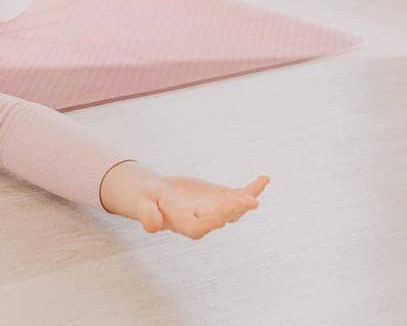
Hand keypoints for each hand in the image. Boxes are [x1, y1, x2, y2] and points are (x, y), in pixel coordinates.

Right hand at [101, 162, 267, 239]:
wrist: (154, 195)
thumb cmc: (146, 200)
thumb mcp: (142, 205)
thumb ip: (147, 215)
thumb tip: (151, 227)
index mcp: (185, 225)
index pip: (203, 226)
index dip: (215, 219)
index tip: (225, 208)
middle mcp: (204, 221)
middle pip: (223, 217)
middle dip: (236, 208)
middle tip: (249, 200)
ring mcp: (215, 211)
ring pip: (234, 208)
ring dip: (245, 199)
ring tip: (257, 187)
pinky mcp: (221, 200)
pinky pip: (239, 195)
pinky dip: (252, 189)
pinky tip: (264, 178)